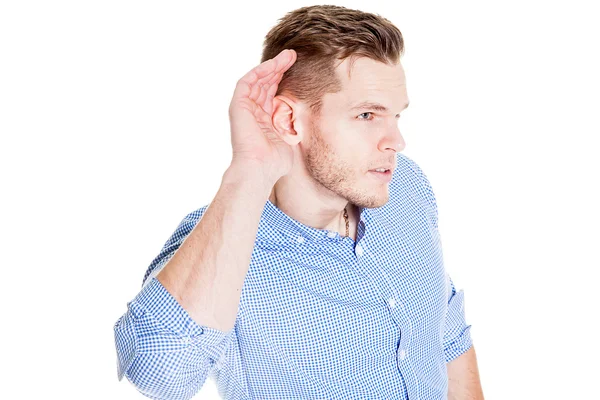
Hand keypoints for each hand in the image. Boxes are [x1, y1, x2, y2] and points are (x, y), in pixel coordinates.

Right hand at [228, 49, 296, 183]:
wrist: (260, 168)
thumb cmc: (276, 161)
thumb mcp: (292, 138)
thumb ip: (296, 126)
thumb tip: (312, 118)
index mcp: (265, 120)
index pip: (273, 93)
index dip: (284, 80)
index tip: (298, 69)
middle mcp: (253, 112)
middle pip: (265, 83)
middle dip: (279, 68)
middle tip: (294, 56)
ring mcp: (244, 108)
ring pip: (257, 79)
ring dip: (272, 66)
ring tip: (288, 56)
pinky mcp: (238, 106)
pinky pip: (247, 81)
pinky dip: (260, 71)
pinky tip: (274, 65)